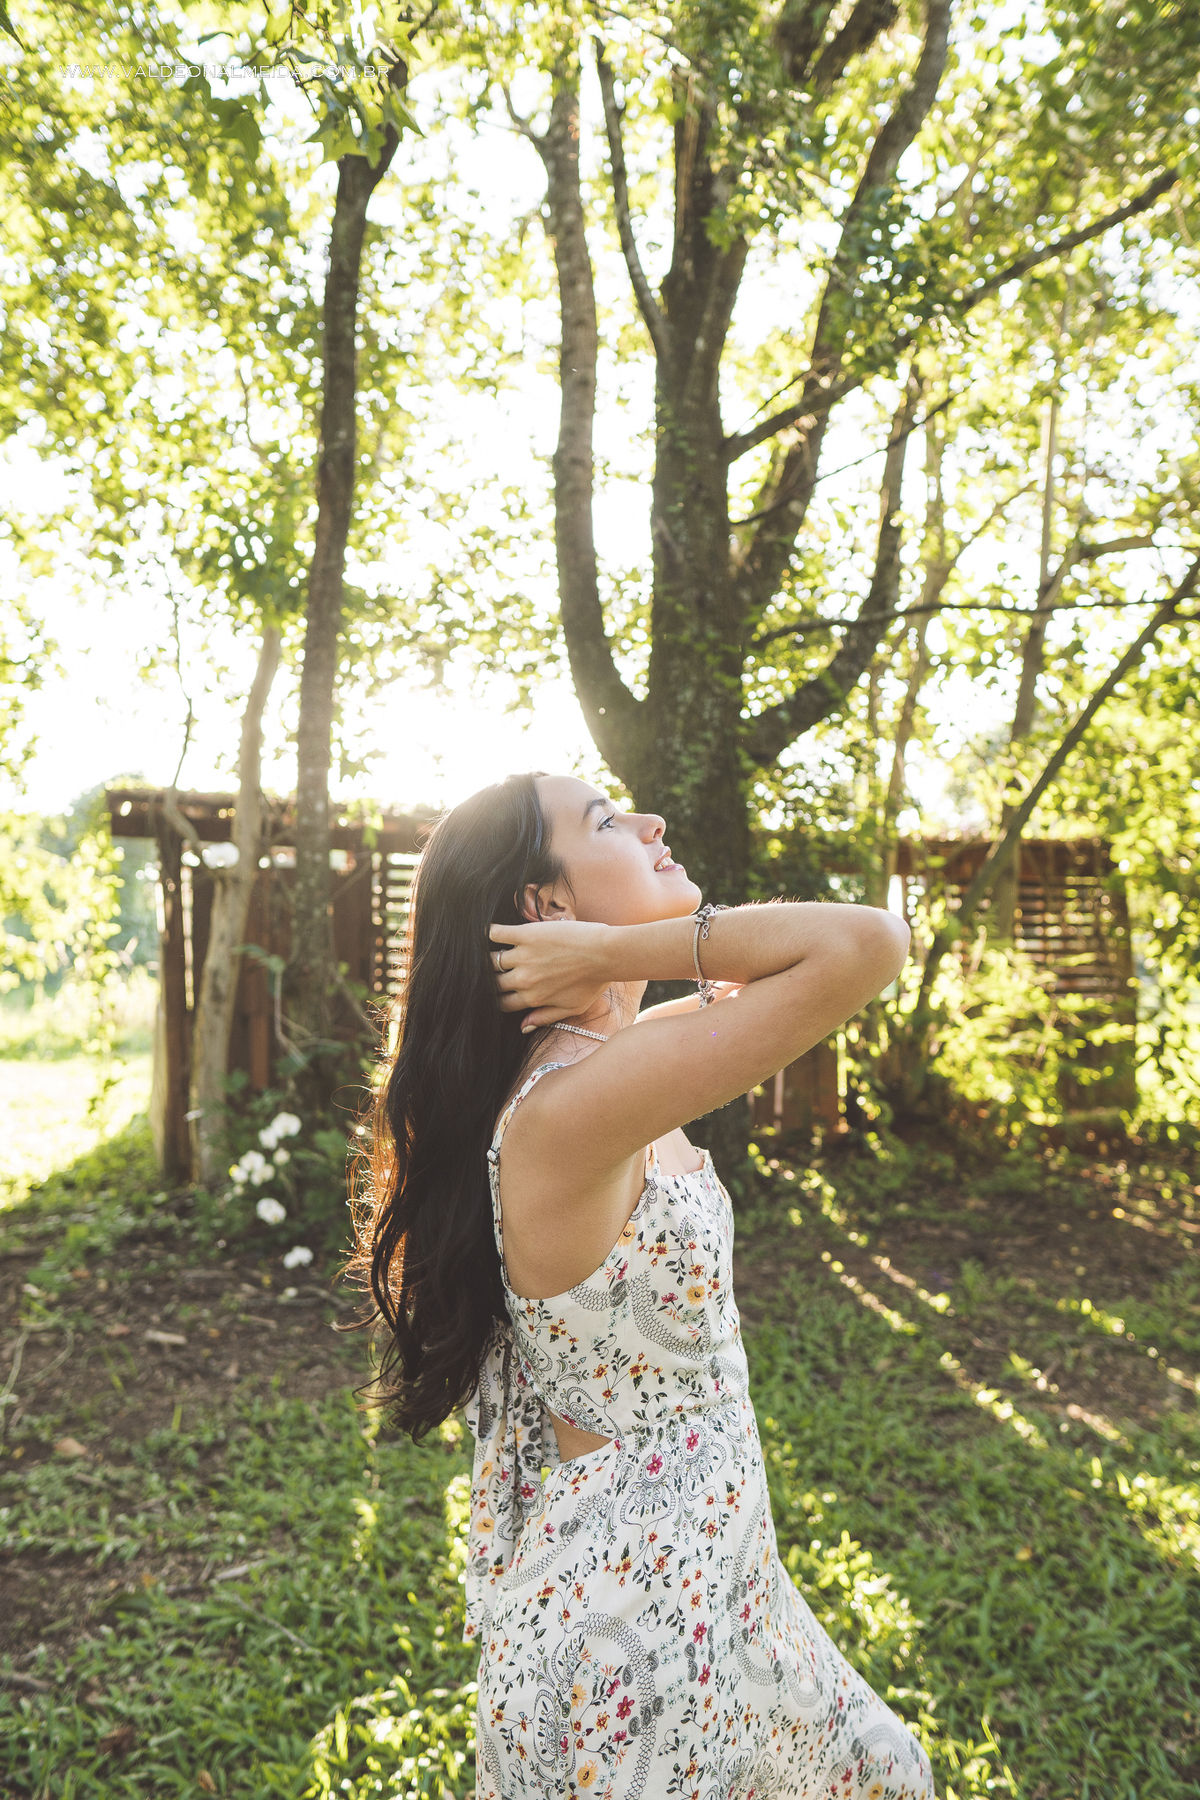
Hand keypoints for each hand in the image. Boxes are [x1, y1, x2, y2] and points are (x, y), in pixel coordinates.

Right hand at [489, 920, 613, 1027]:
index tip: (500, 990)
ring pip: (491, 960)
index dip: (498, 998)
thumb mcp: (572, 1008)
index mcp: (533, 998)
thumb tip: (522, 1026)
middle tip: (494, 970)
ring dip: (489, 956)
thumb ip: (545, 1017)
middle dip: (492, 979)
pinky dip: (489, 932)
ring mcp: (523, 957)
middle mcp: (524, 980)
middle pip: (494, 983)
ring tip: (491, 951)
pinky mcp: (526, 935)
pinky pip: (496, 934)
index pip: (503, 1003)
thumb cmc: (594, 982)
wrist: (606, 954)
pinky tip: (489, 931)